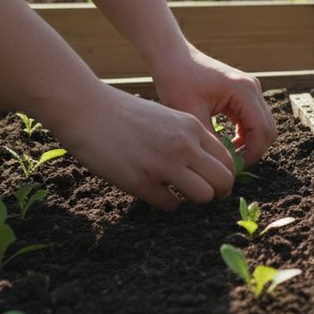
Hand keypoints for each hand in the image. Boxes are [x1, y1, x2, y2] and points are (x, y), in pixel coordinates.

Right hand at [45, 86, 237, 209]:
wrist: (86, 109)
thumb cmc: (124, 113)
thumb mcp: (167, 117)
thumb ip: (188, 138)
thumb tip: (206, 166)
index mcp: (192, 127)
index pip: (227, 160)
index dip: (225, 175)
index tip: (216, 181)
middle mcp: (184, 146)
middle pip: (222, 181)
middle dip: (218, 192)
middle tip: (208, 195)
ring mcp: (164, 165)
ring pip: (203, 196)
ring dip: (194, 199)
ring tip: (181, 194)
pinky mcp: (141, 182)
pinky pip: (170, 204)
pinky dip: (167, 203)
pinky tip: (156, 193)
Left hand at [150, 44, 277, 166]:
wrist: (172, 58)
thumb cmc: (178, 81)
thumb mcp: (192, 115)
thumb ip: (212, 140)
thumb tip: (224, 167)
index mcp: (244, 91)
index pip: (262, 131)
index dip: (251, 154)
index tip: (233, 169)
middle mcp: (253, 88)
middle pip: (269, 129)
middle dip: (254, 151)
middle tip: (233, 167)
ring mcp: (250, 90)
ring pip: (263, 126)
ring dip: (250, 144)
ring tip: (229, 157)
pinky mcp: (243, 93)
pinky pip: (253, 120)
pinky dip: (245, 135)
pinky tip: (227, 143)